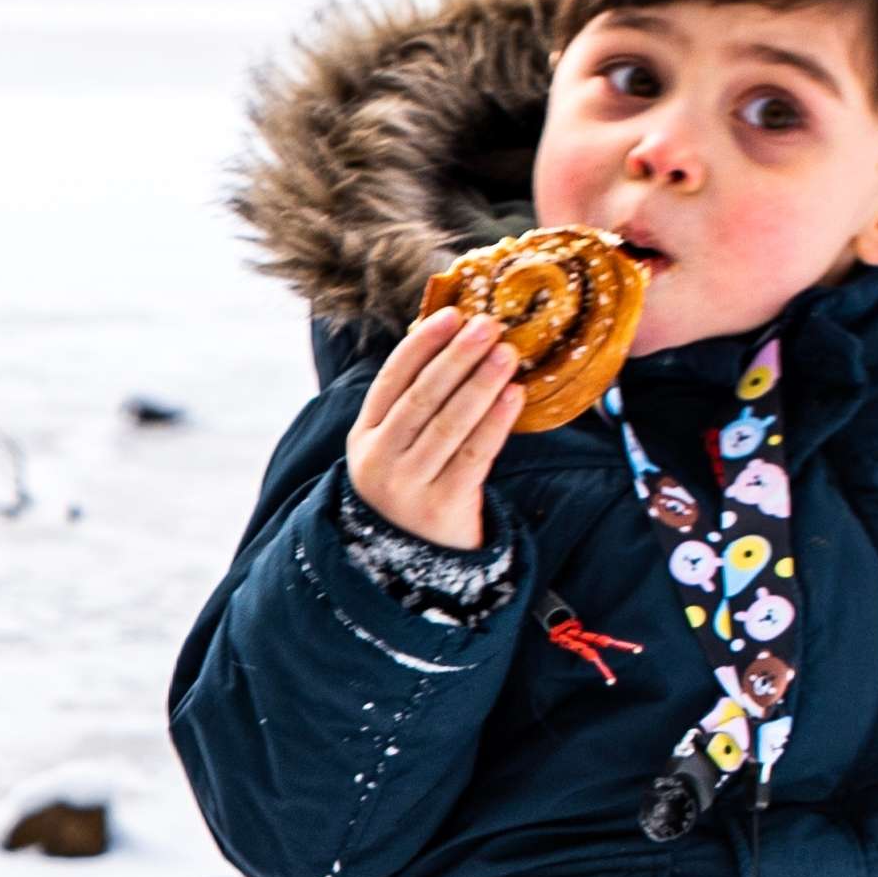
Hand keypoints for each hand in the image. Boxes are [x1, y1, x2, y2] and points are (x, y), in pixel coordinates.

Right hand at [344, 307, 524, 550]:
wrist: (413, 562)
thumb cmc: (413, 487)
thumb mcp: (394, 448)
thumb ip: (412, 405)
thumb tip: (453, 341)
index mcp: (363, 437)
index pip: (392, 380)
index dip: (422, 344)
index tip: (452, 314)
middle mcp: (380, 460)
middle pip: (422, 398)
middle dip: (457, 357)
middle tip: (489, 326)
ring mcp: (409, 485)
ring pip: (449, 424)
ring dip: (480, 383)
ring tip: (507, 353)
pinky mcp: (442, 506)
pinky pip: (474, 455)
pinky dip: (496, 422)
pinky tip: (514, 395)